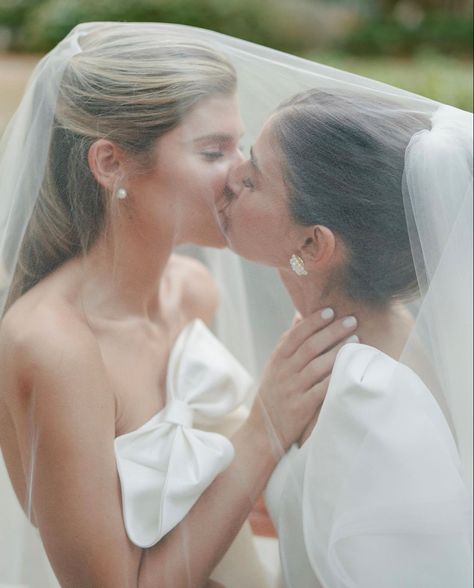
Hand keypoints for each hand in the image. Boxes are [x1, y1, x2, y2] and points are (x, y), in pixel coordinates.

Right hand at [251, 308, 357, 453]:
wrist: (262, 431)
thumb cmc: (273, 393)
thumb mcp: (274, 365)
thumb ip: (287, 341)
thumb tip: (299, 315)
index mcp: (278, 359)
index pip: (296, 335)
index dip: (313, 322)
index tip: (330, 310)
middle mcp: (284, 372)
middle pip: (310, 347)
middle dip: (332, 332)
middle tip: (351, 320)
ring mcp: (293, 390)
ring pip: (317, 367)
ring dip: (337, 352)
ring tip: (356, 341)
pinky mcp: (301, 408)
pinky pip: (321, 391)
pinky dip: (335, 379)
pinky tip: (350, 370)